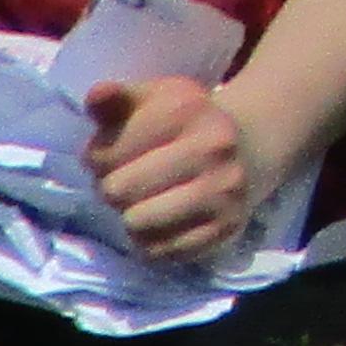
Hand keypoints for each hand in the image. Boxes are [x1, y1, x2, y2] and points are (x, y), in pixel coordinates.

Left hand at [88, 71, 271, 260]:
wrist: (249, 148)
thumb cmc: (183, 126)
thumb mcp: (153, 101)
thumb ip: (118, 100)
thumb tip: (96, 94)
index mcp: (187, 110)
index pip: (104, 153)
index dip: (97, 158)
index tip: (113, 155)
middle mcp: (213, 147)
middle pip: (117, 190)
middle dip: (112, 188)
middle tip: (128, 181)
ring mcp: (223, 189)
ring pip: (136, 222)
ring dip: (130, 217)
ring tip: (144, 201)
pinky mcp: (224, 228)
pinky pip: (158, 251)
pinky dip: (151, 241)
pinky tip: (163, 221)